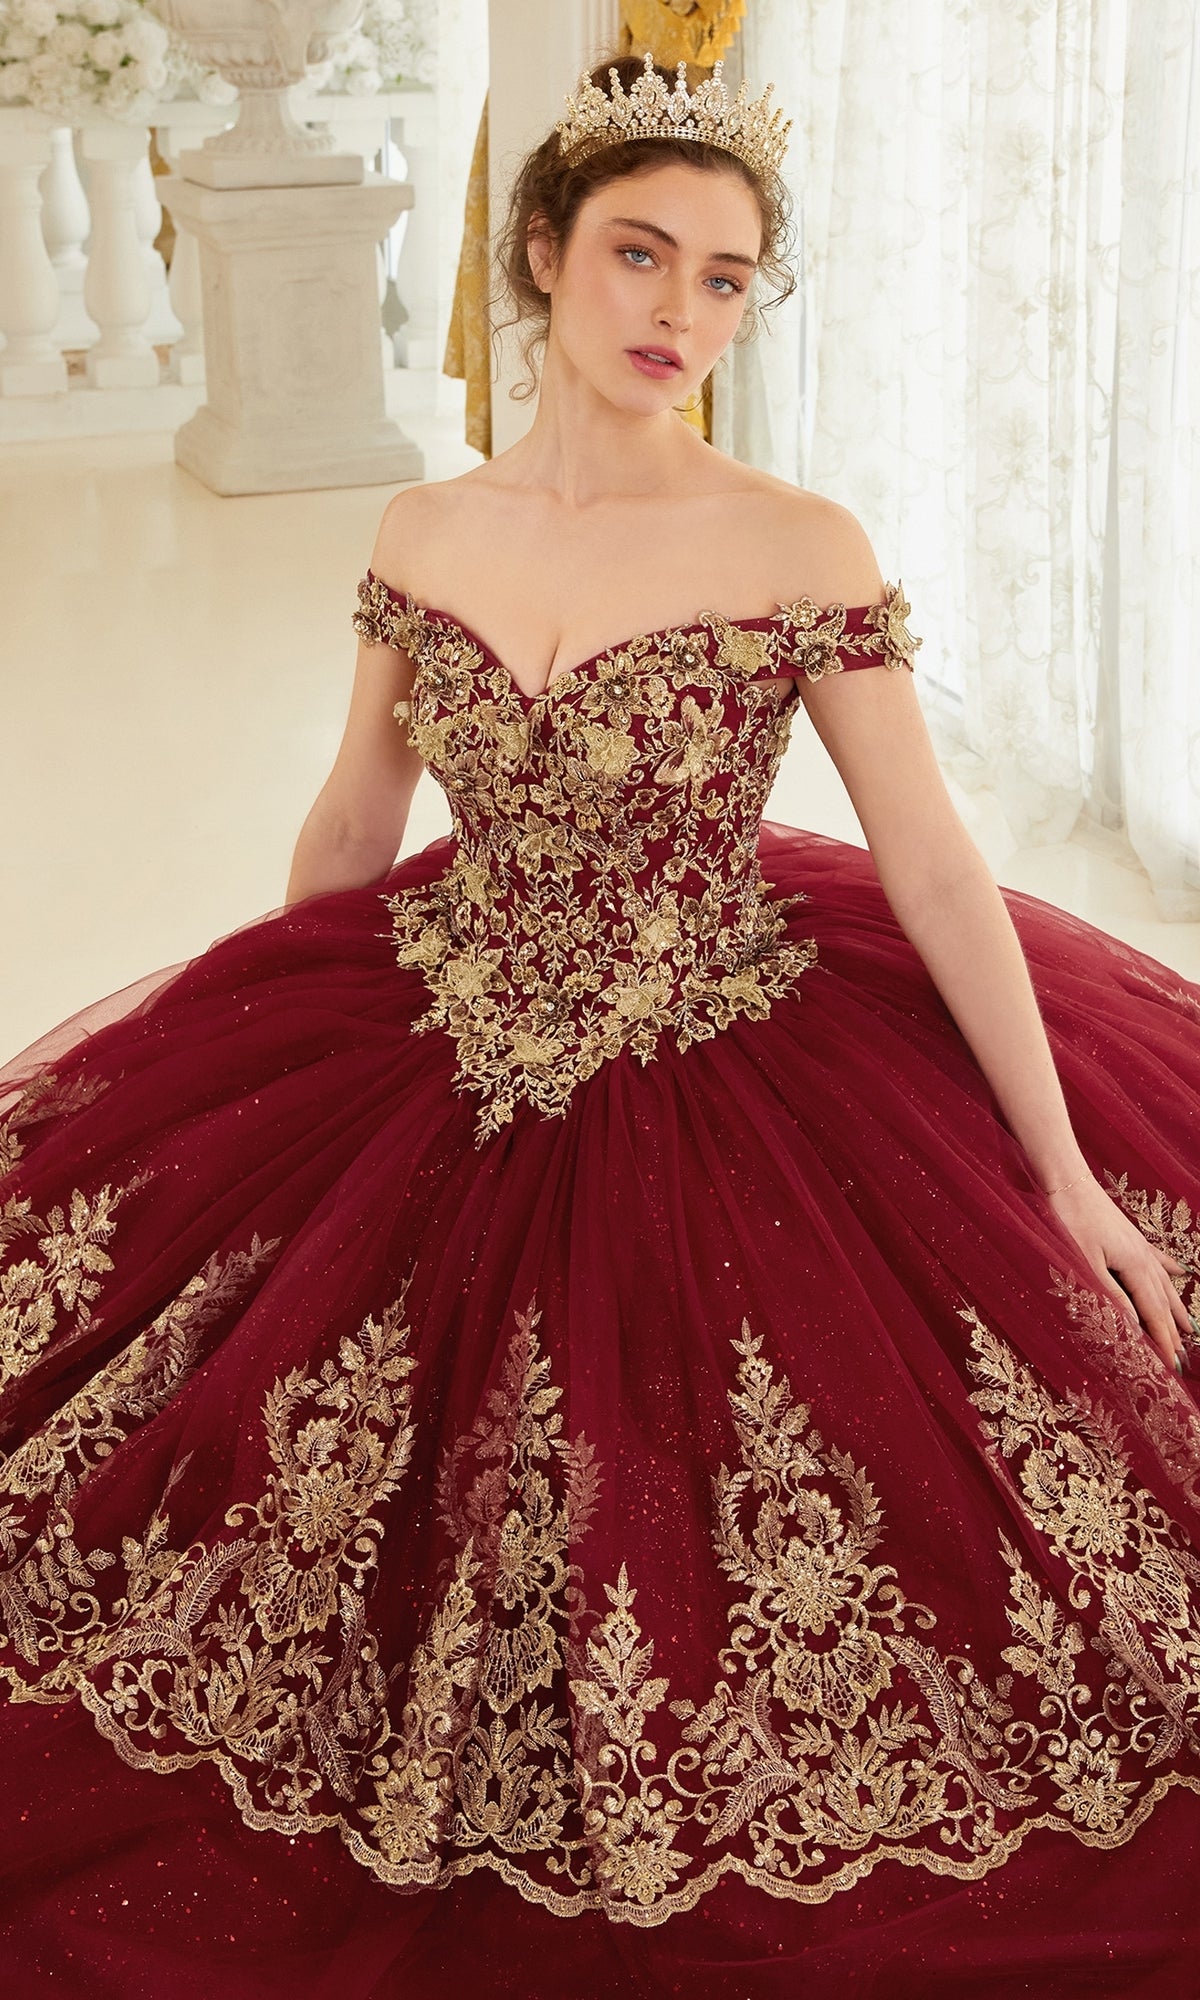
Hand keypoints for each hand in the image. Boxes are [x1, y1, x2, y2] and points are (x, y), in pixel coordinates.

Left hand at [1045, 1172, 1192, 1372]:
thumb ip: (1109, 1292)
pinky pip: (1156, 1258)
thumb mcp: (1085, 1261)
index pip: (1152, 1311)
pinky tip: (1180, 1272)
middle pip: (1162, 1301)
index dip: (1163, 1338)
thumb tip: (1132, 1323)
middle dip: (1172, 1331)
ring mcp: (1138, 1244)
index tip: (1173, 1363)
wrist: (1065, 1179)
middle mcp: (1142, 1256)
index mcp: (1133, 1265)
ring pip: (1163, 1283)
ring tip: (1190, 1328)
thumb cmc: (1068, 1219)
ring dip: (1175, 1307)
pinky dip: (1169, 1269)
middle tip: (1183, 1358)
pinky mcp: (1129, 1235)